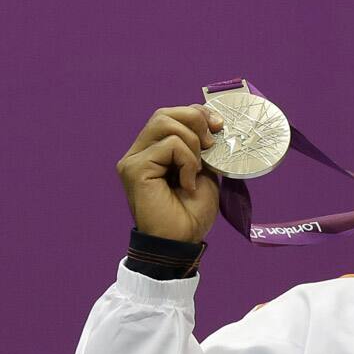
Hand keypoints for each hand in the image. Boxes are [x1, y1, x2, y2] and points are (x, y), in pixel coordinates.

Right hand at [116, 105, 223, 242]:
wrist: (183, 240)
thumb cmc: (192, 212)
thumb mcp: (204, 171)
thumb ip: (203, 148)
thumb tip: (214, 124)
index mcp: (155, 150)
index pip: (171, 115)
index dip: (197, 113)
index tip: (219, 126)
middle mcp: (140, 151)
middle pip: (164, 113)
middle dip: (196, 120)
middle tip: (211, 144)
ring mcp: (134, 159)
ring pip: (164, 122)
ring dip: (192, 142)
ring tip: (197, 168)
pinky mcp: (135, 168)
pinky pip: (169, 145)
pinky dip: (187, 161)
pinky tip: (188, 183)